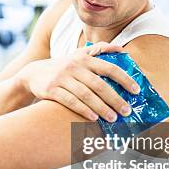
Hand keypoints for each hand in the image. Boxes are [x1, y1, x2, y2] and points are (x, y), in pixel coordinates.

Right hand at [16, 41, 138, 121]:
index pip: (109, 68)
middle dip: (115, 99)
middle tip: (127, 111)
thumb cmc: (63, 66)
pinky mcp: (52, 89)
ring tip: (113, 118)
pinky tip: (94, 118)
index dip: (124, 79)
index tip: (136, 91)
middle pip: (100, 85)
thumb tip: (123, 49)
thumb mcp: (78, 54)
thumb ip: (100, 50)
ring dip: (102, 108)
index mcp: (84, 58)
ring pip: (86, 95)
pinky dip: (83, 110)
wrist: (33, 74)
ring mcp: (62, 78)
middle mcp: (74, 66)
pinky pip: (71, 101)